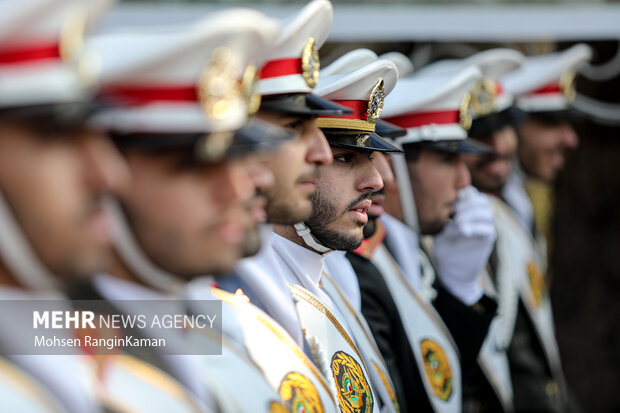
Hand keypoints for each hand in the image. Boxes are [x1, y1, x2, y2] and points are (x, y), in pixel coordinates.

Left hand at [433, 186, 496, 304]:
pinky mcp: (488, 240)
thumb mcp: (441, 229)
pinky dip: (476, 227)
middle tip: (453, 213)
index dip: (463, 193)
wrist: (453, 270)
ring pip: (487, 213)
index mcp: (469, 210)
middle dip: (466, 204)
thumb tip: (447, 204)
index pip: (471, 193)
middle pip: (481, 200)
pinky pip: (488, 229)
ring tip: (457, 222)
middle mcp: (480, 217)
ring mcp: (486, 228)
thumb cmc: (445, 247)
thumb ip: (446, 217)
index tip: (451, 200)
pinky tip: (463, 230)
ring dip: (471, 214)